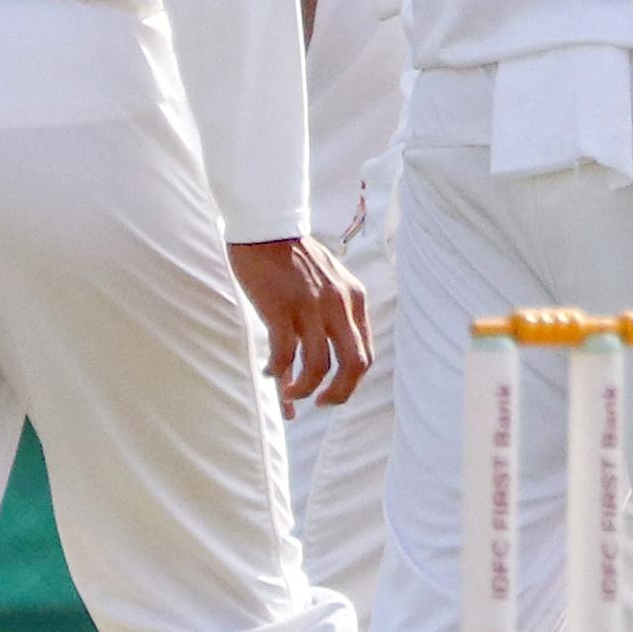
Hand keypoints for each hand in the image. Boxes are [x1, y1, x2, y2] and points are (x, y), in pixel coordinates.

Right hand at [231, 235, 369, 412]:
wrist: (267, 227)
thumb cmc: (294, 259)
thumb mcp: (327, 285)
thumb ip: (329, 318)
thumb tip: (321, 359)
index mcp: (355, 300)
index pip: (365, 353)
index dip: (352, 381)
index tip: (333, 391)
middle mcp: (339, 305)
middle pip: (352, 365)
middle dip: (339, 394)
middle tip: (321, 404)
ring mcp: (311, 307)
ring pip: (317, 366)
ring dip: (303, 389)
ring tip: (290, 395)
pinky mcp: (281, 308)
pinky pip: (284, 353)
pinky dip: (278, 370)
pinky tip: (271, 372)